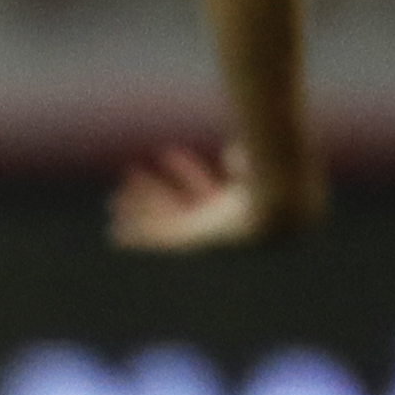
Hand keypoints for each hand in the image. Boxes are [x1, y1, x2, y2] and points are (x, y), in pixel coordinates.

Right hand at [110, 140, 317, 250]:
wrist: (281, 204)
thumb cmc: (276, 174)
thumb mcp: (259, 154)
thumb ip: (246, 157)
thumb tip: (235, 152)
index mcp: (239, 202)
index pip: (206, 190)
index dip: (187, 173)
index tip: (168, 152)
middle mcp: (221, 221)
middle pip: (182, 208)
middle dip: (157, 194)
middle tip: (134, 178)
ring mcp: (207, 232)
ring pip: (164, 222)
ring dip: (139, 211)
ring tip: (113, 203)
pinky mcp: (196, 242)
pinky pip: (159, 238)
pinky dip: (135, 235)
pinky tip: (115, 232)